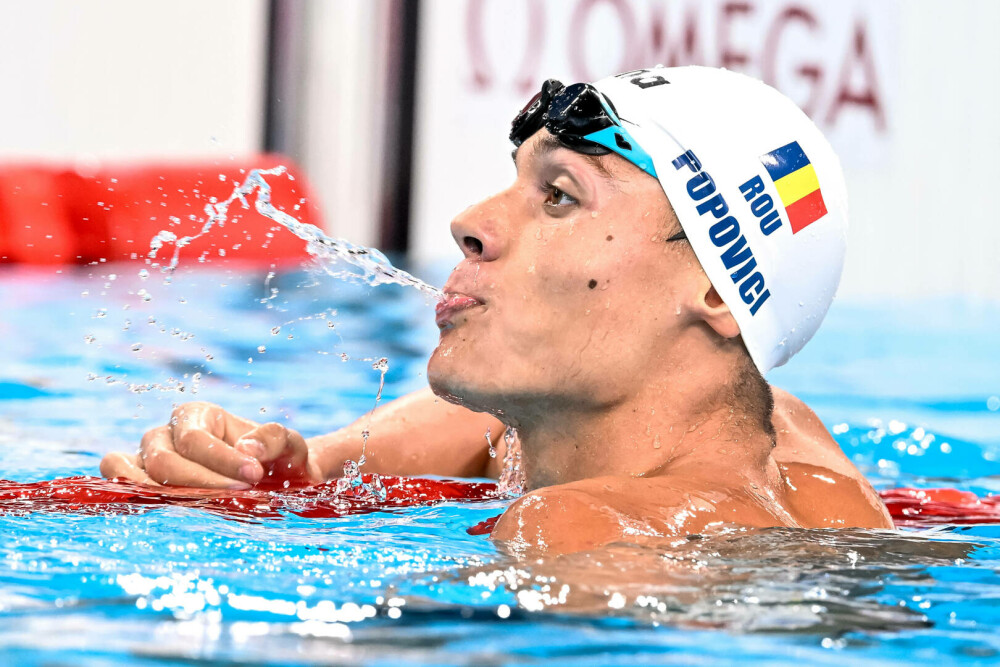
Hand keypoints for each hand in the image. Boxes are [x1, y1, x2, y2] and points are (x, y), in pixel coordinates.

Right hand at [99, 402, 321, 488]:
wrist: (272, 482)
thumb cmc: (276, 459)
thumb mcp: (287, 443)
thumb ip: (274, 438)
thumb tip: (247, 450)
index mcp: (197, 416)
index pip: (196, 440)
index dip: (221, 461)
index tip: (254, 476)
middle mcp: (166, 434)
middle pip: (163, 460)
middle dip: (200, 483)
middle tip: (238, 496)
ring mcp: (147, 460)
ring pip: (127, 470)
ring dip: (159, 494)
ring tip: (197, 507)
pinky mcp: (140, 485)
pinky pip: (117, 485)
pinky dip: (125, 496)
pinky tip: (159, 512)